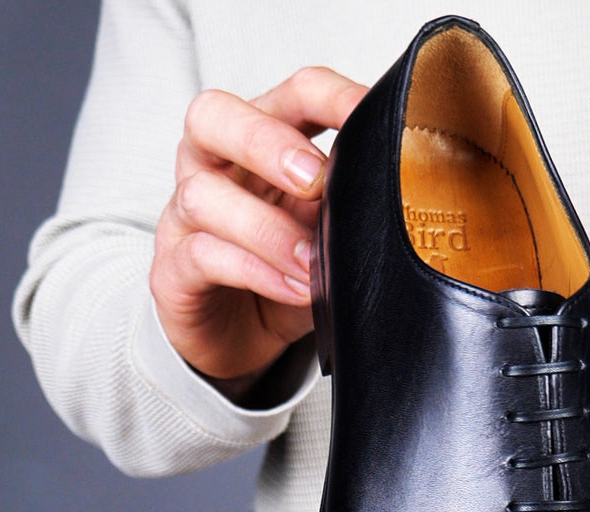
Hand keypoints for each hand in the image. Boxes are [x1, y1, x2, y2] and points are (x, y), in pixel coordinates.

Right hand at [150, 66, 365, 393]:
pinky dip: (255, 272)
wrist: (239, 339)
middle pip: (214, 116)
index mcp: (263, 142)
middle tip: (317, 180)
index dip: (332, 97)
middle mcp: (214, 166)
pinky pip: (203, 256)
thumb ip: (356, 207)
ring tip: (313, 264)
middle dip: (269, 143)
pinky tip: (293, 288)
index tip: (371, 117)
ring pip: (204, 195)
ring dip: (269, 230)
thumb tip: (416, 198)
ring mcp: (186, 217)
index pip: (293, 94)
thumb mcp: (331, 234)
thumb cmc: (285, 274)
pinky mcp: (173, 270)